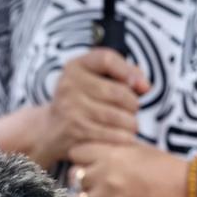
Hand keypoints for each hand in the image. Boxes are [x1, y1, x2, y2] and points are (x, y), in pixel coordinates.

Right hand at [32, 48, 149, 165]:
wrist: (51, 129)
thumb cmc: (85, 99)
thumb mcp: (99, 78)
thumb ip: (126, 73)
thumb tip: (145, 86)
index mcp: (76, 66)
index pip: (107, 59)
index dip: (129, 71)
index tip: (141, 85)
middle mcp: (69, 84)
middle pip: (118, 92)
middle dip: (133, 103)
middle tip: (133, 110)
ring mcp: (69, 108)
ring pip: (117, 116)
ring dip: (131, 122)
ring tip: (130, 124)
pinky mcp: (73, 131)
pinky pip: (110, 134)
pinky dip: (123, 137)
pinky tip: (124, 137)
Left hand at [68, 142, 183, 196]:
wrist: (191, 193)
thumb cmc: (169, 167)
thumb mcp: (141, 149)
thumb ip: (114, 148)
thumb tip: (95, 152)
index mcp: (112, 155)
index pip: (77, 152)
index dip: (85, 155)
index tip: (92, 159)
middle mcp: (104, 178)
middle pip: (74, 176)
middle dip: (86, 176)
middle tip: (101, 178)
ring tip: (111, 195)